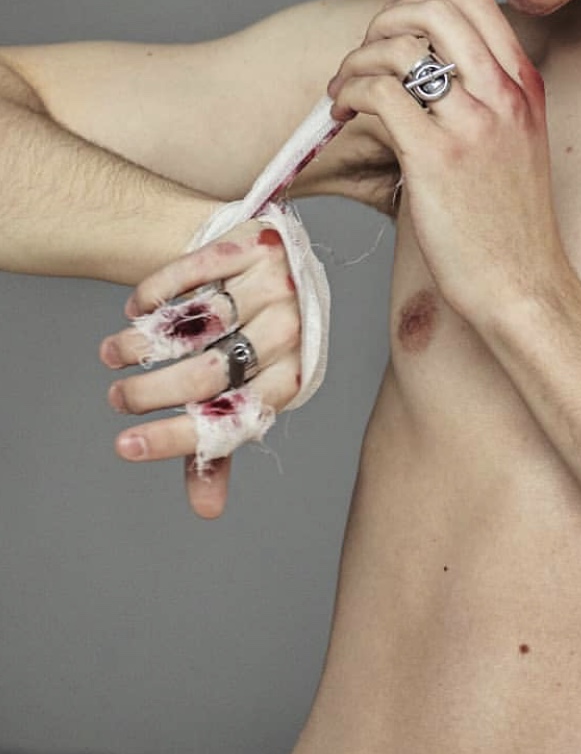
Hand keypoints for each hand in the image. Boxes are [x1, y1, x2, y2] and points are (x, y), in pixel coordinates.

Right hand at [100, 220, 301, 518]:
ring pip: (197, 324)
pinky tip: (135, 309)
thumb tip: (206, 510)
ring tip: (115, 354)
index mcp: (292, 377)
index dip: (175, 439)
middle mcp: (290, 331)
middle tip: (118, 398)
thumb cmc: (252, 338)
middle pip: (209, 374)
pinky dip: (154, 294)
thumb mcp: (247, 385)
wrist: (271, 261)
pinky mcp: (253, 243)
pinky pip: (192, 272)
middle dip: (151, 394)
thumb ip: (222, 438)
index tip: (123, 446)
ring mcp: (275, 284)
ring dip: (142, 344)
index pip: (233, 420)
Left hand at [328, 0, 571, 327]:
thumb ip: (486, 100)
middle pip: (434, 11)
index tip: (396, 31)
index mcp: (524, 87)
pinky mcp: (435, 157)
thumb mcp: (517, 145)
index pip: (474, 3)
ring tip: (343, 90)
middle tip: (364, 53)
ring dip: (357, 60)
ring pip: (400, 49)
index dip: (422, 3)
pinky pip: (379, 95)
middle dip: (385, 21)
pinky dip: (351, 94)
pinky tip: (343, 115)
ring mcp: (472, 124)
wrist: (524, 286)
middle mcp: (503, 95)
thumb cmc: (509, 227)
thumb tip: (425, 69)